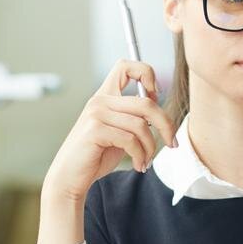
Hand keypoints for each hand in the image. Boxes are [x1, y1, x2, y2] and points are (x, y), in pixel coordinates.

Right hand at [44, 59, 177, 203]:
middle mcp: (99, 100)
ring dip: (150, 147)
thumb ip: (134, 118)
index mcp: (105, 95)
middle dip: (166, 125)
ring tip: (146, 161)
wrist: (70, 177)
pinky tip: (138, 165)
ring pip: (141, 125)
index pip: (126, 66)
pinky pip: (131, 140)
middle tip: (172, 142)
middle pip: (146, 103)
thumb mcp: (119, 132)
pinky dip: (140, 155)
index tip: (156, 96)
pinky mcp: (95, 130)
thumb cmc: (96, 156)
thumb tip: (161, 114)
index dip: (147, 75)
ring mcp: (96, 114)